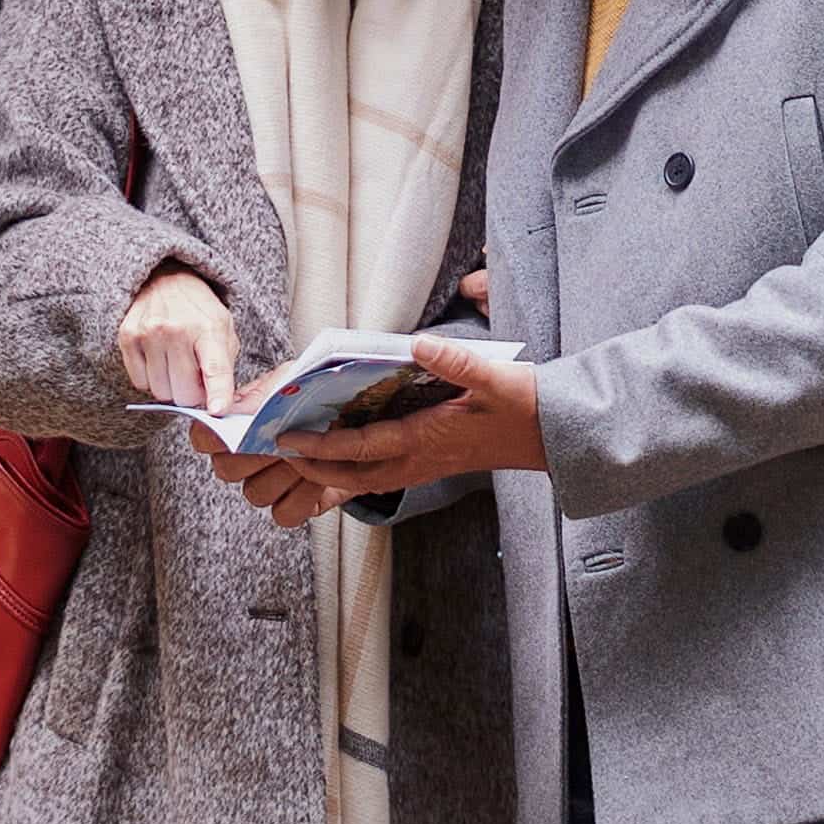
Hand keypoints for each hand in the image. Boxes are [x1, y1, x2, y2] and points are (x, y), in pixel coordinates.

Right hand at [116, 268, 239, 410]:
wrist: (166, 279)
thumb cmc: (199, 312)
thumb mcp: (224, 331)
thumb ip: (224, 369)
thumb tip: (217, 407)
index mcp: (209, 328)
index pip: (215, 368)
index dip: (218, 394)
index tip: (218, 411)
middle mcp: (176, 330)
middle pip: (184, 394)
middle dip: (192, 394)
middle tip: (194, 376)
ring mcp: (148, 334)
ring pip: (160, 393)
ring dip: (170, 386)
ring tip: (175, 363)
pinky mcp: (127, 337)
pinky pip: (140, 383)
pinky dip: (150, 378)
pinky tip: (158, 358)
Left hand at [247, 331, 548, 499]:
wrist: (548, 435)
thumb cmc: (520, 404)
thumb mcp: (492, 377)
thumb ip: (455, 362)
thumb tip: (419, 343)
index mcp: (425, 440)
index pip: (361, 449)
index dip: (321, 448)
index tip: (287, 440)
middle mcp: (416, 462)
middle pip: (350, 476)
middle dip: (309, 468)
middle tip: (275, 451)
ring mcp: (420, 468)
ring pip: (361, 481)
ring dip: (325, 472)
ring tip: (293, 454)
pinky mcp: (425, 466)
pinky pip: (376, 477)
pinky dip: (348, 471)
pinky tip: (333, 458)